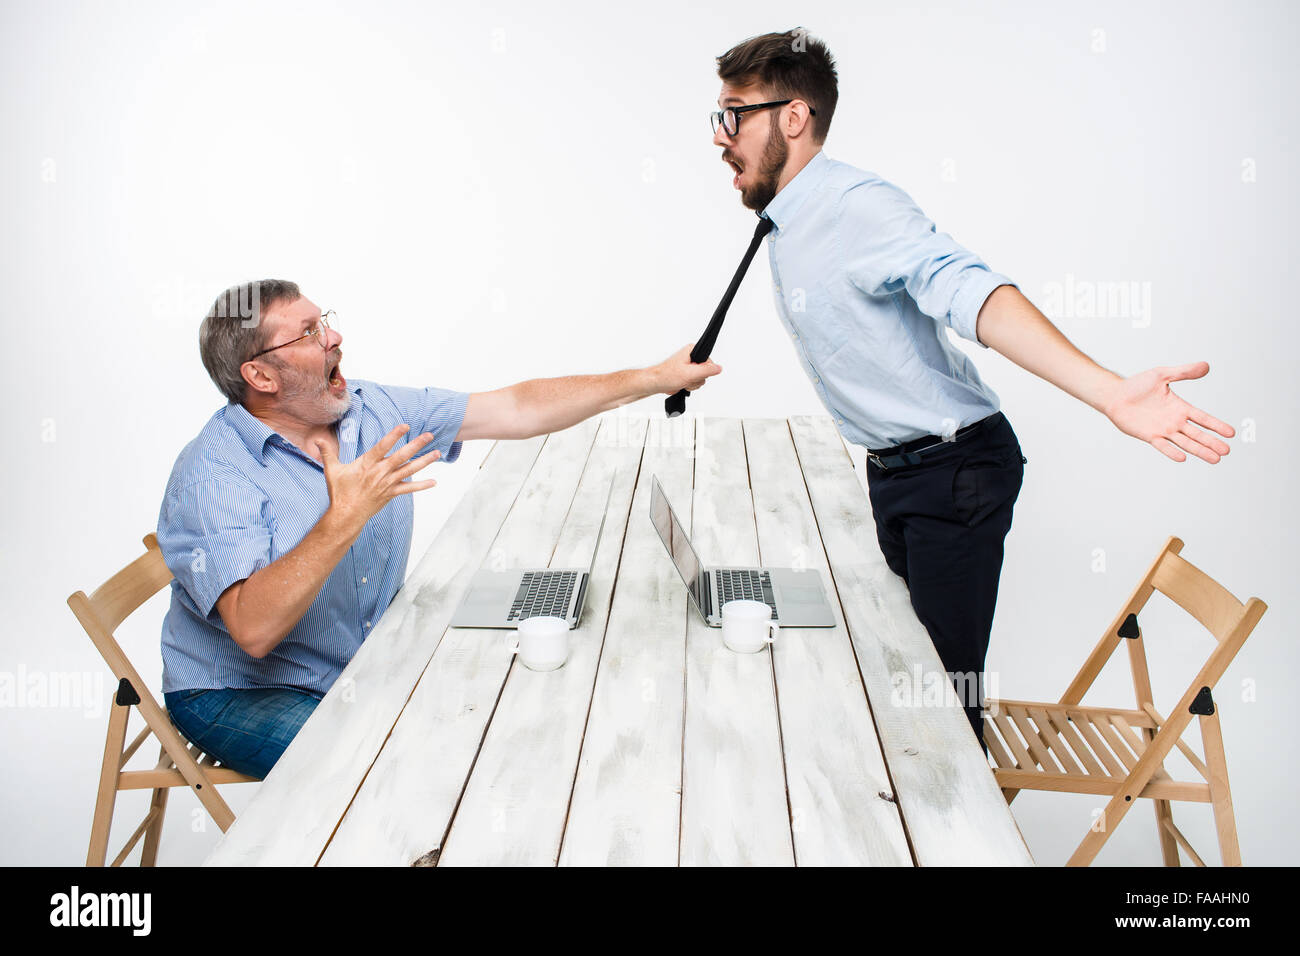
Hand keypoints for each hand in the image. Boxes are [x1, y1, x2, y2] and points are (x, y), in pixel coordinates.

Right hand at [314, 424, 440, 529]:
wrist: (346, 515)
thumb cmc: (339, 492)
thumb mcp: (332, 470)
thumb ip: (327, 452)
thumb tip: (316, 439)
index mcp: (366, 464)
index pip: (382, 446)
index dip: (394, 436)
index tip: (405, 426)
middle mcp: (379, 473)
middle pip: (401, 456)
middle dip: (416, 445)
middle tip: (429, 435)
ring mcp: (387, 484)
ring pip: (409, 470)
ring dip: (424, 462)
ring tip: (437, 453)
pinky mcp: (391, 494)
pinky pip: (409, 489)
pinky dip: (421, 486)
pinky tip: (434, 482)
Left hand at [654, 344, 722, 393]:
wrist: (658, 383)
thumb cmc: (668, 375)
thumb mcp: (690, 373)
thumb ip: (706, 370)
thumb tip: (719, 368)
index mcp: (693, 351)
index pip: (709, 362)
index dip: (704, 371)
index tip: (695, 373)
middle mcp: (692, 357)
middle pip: (706, 371)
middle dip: (697, 378)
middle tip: (688, 378)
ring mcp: (691, 366)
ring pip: (702, 378)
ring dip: (694, 383)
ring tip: (684, 380)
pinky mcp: (689, 374)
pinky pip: (697, 381)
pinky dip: (691, 385)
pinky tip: (684, 383)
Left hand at [1103, 362, 1233, 462]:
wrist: (1115, 395)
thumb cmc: (1137, 384)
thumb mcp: (1162, 375)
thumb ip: (1184, 372)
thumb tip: (1206, 366)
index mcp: (1180, 407)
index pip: (1203, 418)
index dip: (1217, 425)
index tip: (1231, 433)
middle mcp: (1174, 421)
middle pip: (1197, 434)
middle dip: (1212, 442)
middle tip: (1227, 451)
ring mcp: (1162, 430)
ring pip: (1185, 442)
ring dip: (1200, 451)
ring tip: (1215, 459)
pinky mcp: (1149, 436)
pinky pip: (1163, 446)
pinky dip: (1172, 452)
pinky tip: (1183, 457)